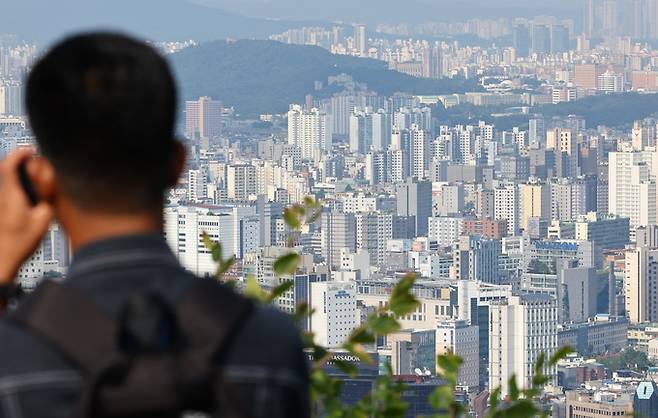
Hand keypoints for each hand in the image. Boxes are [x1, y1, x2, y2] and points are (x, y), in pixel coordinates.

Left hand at [0, 149, 53, 283]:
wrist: (1, 260)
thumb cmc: (20, 242)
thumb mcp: (43, 220)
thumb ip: (47, 201)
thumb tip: (49, 189)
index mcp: (12, 195)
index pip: (9, 166)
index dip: (19, 154)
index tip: (30, 151)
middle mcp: (2, 196)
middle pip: (5, 170)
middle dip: (19, 162)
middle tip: (33, 162)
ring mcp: (0, 204)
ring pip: (6, 181)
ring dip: (18, 175)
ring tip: (33, 179)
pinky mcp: (1, 211)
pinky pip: (8, 192)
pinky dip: (17, 187)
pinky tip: (28, 197)